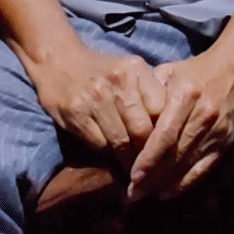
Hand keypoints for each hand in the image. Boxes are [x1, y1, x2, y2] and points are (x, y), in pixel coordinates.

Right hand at [29, 47, 166, 169]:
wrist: (59, 63)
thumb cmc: (105, 73)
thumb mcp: (132, 72)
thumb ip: (152, 95)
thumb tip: (174, 130)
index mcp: (135, 69)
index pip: (160, 110)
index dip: (165, 133)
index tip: (168, 149)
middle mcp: (116, 82)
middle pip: (142, 130)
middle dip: (148, 155)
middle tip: (153, 170)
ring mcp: (94, 98)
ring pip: (121, 142)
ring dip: (129, 161)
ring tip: (136, 171)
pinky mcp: (75, 114)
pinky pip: (99, 144)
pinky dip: (109, 155)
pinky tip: (114, 158)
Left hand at [128, 51, 233, 201]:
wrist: (232, 70)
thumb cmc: (190, 73)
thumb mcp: (166, 73)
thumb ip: (145, 95)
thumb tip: (124, 121)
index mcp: (186, 95)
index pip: (164, 135)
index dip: (148, 159)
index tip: (131, 176)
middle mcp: (204, 114)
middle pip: (175, 155)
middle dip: (152, 178)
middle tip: (132, 193)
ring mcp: (217, 131)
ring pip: (187, 165)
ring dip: (165, 184)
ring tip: (145, 195)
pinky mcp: (225, 143)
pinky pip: (203, 170)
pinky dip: (185, 184)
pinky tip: (167, 193)